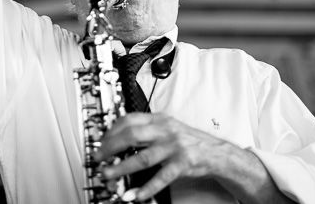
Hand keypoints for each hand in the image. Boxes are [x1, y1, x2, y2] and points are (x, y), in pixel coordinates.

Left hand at [95, 112, 231, 200]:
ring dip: (122, 168)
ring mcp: (174, 147)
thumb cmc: (189, 141)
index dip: (111, 130)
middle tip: (98, 157)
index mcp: (159, 119)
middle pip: (131, 135)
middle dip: (110, 147)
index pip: (129, 119)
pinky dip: (146, 188)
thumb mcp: (167, 128)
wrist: (216, 153)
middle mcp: (165, 130)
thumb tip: (119, 137)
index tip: (100, 140)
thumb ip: (147, 129)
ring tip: (109, 174)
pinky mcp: (182, 163)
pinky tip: (135, 194)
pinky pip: (161, 178)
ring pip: (142, 157)